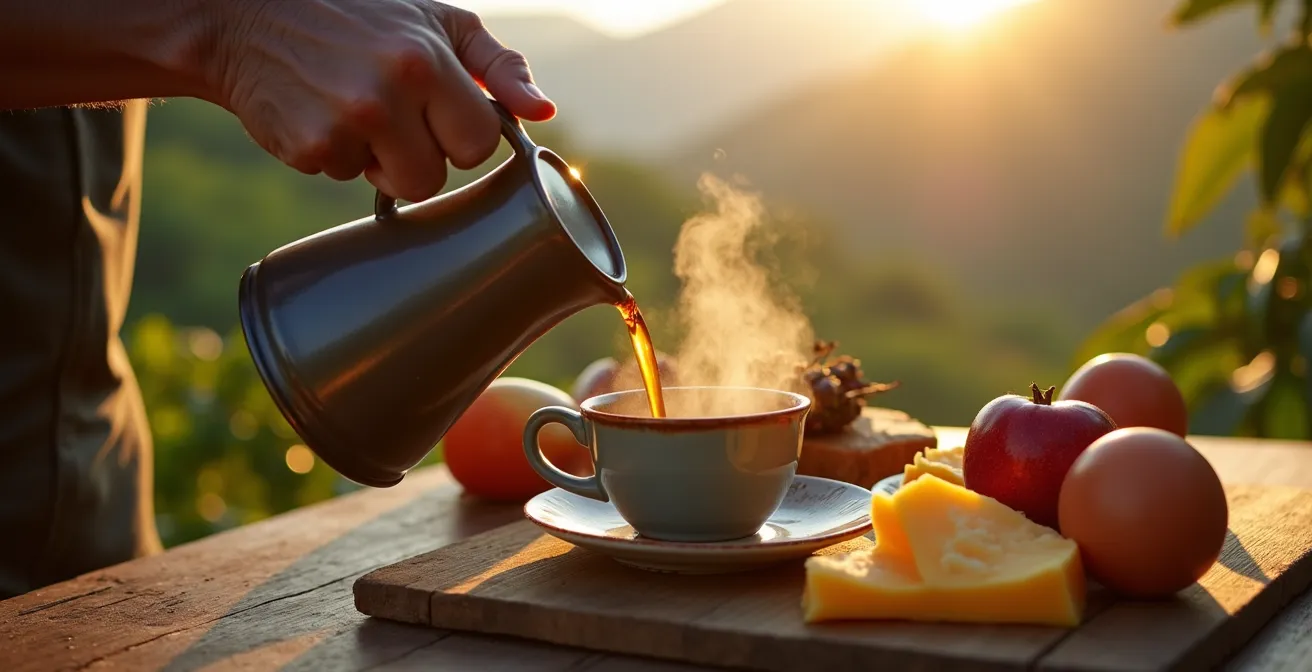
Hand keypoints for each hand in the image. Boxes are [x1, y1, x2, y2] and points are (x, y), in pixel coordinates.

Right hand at [207, 1, 554, 201]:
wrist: (249, 14)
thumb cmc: (361, 16)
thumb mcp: (437, 20)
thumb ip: (497, 67)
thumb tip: (543, 113)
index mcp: (427, 61)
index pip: (477, 143)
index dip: (458, 135)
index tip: (437, 113)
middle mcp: (387, 93)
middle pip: (434, 178)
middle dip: (418, 155)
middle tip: (391, 114)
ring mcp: (344, 124)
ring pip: (391, 186)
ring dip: (377, 160)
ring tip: (356, 111)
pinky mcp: (306, 146)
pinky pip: (342, 177)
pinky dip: (333, 154)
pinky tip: (320, 111)